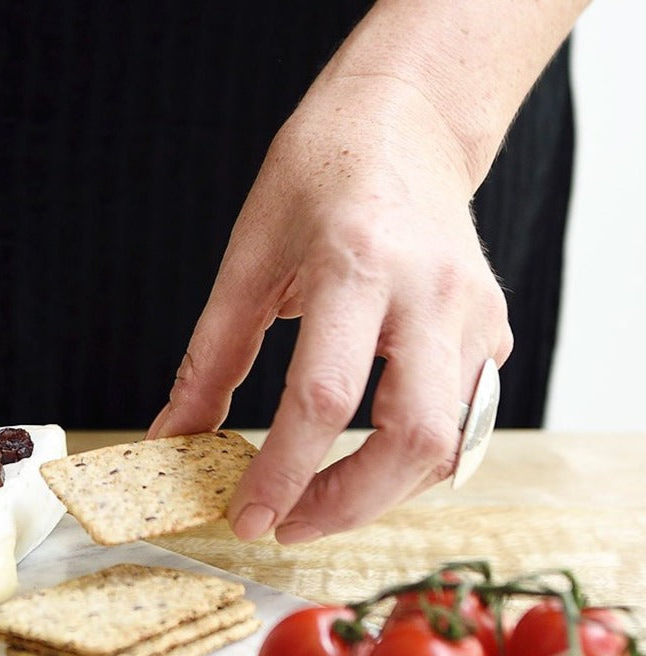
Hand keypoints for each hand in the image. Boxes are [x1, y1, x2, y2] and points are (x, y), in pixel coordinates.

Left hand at [148, 73, 512, 544]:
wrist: (405, 120)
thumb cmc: (318, 176)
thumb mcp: (247, 258)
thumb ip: (212, 358)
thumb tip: (173, 438)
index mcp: (359, 263)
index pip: (324, 398)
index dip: (283, 473)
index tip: (246, 517)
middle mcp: (433, 293)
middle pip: (413, 439)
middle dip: (347, 505)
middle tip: (287, 525)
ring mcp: (475, 314)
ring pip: (449, 445)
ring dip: (381, 493)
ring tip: (318, 501)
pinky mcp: (491, 330)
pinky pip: (462, 423)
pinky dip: (410, 462)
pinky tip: (365, 461)